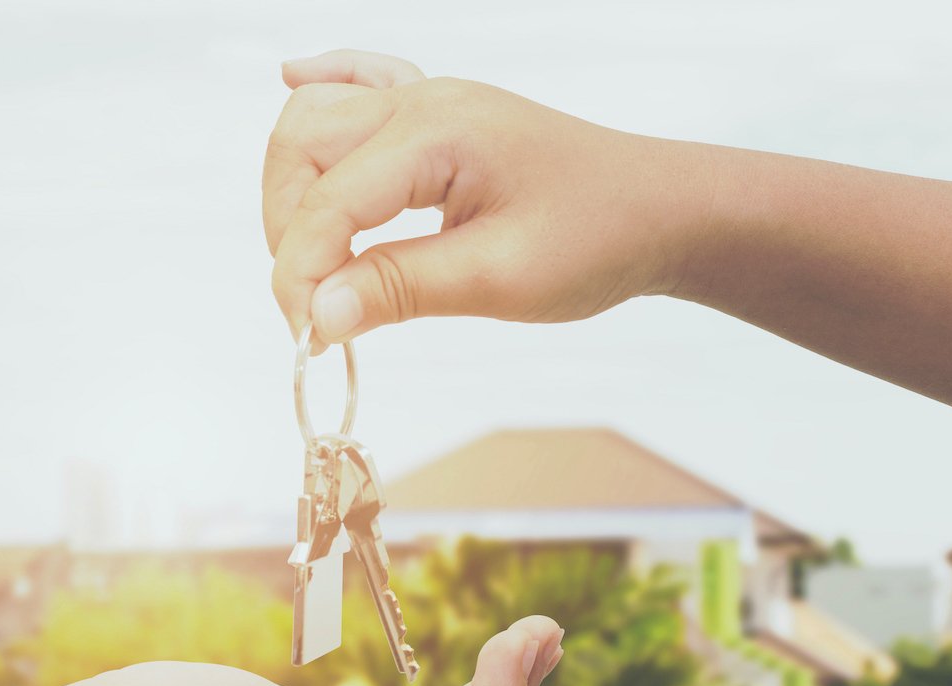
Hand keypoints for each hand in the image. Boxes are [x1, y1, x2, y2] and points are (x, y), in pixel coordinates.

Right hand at [265, 49, 710, 344]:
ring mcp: (429, 99)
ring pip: (317, 120)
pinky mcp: (439, 115)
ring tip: (320, 261)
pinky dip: (322, 90)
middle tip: (318, 308)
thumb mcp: (499, 279)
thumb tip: (316, 315)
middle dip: (289, 230)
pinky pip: (360, 79)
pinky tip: (293, 81)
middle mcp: (422, 102)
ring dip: (297, 188)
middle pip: (301, 145)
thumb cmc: (596, 239)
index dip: (301, 274)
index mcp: (436, 133)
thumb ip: (399, 289)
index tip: (308, 339)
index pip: (328, 202)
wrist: (662, 211)